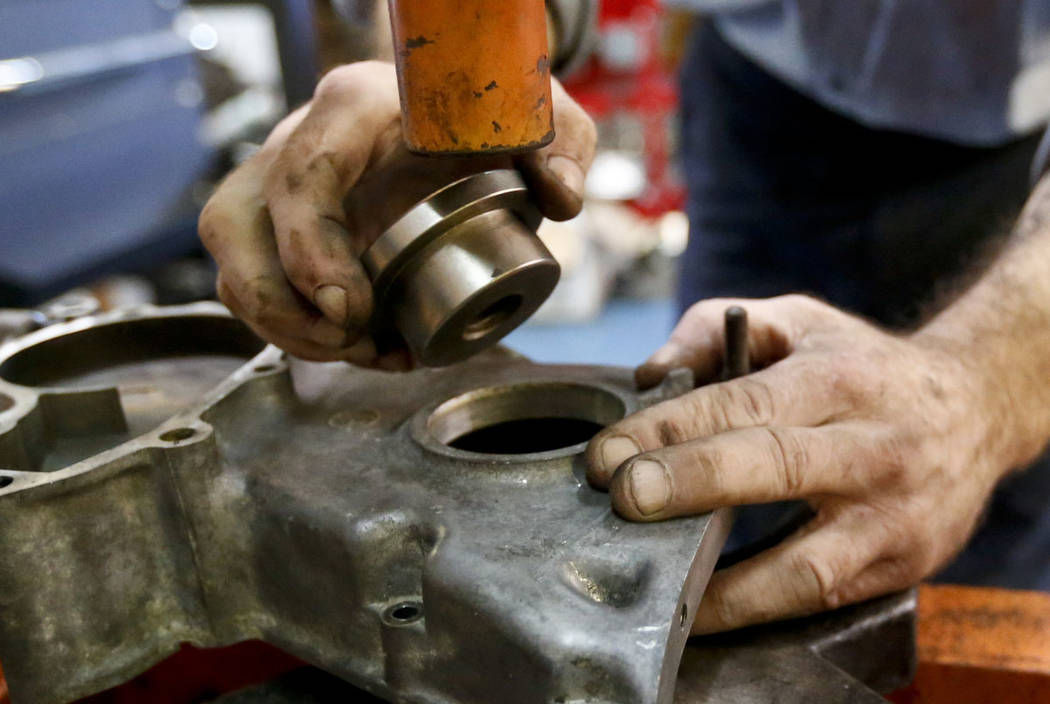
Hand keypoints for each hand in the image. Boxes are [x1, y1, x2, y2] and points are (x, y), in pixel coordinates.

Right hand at [199, 60, 594, 365]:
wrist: (446, 112)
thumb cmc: (480, 111)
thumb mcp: (535, 114)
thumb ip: (562, 144)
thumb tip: (558, 197)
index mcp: (354, 108)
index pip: (303, 173)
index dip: (310, 248)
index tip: (349, 308)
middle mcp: (299, 142)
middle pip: (234, 225)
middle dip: (278, 304)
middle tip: (347, 340)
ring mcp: (279, 185)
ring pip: (234, 262)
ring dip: (284, 326)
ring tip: (359, 352)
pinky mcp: (282, 226)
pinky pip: (257, 282)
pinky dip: (298, 330)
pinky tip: (361, 348)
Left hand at [585, 294, 1020, 633]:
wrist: (975, 409)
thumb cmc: (862, 365)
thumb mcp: (797, 321)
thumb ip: (715, 329)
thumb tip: (649, 375)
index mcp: (839, 378)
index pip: (745, 401)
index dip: (672, 428)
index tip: (610, 455)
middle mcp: (871, 446)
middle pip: (776, 464)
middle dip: (692, 482)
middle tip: (624, 498)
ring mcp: (892, 516)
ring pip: (808, 563)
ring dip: (727, 585)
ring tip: (661, 586)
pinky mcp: (900, 566)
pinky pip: (818, 600)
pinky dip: (758, 610)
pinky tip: (702, 609)